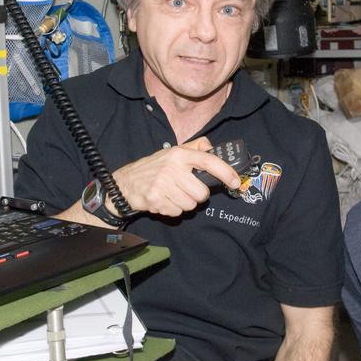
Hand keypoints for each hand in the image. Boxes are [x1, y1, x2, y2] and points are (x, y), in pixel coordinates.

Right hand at [112, 136, 240, 218]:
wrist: (125, 183)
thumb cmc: (153, 168)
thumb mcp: (172, 152)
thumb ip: (194, 147)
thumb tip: (211, 147)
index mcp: (178, 154)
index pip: (208, 161)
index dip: (226, 172)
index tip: (235, 181)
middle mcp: (172, 168)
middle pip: (202, 193)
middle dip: (196, 195)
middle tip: (184, 189)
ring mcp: (163, 184)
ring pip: (190, 205)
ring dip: (184, 203)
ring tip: (171, 194)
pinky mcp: (156, 199)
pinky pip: (177, 212)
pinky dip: (172, 209)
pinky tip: (163, 200)